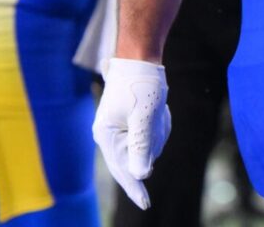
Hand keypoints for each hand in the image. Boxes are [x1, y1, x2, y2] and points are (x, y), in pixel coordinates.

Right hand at [92, 58, 169, 208]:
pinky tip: (156, 110)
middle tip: (154, 117)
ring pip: (146, 146)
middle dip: (152, 141)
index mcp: (107, 135)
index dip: (135, 188)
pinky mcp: (128, 124)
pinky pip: (148, 135)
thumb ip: (141, 146)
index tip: (146, 204)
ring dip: (156, 131)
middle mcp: (109, 135)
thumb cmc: (140, 84)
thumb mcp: (144, 115)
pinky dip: (156, 125)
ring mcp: (118, 130)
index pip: (123, 169)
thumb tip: (141, 175)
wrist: (139, 59)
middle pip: (138, 157)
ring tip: (155, 110)